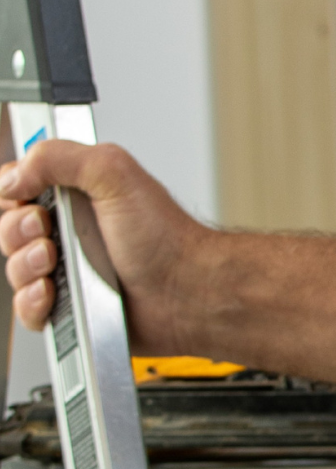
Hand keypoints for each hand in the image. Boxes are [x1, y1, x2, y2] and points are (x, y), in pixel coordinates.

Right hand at [0, 140, 207, 352]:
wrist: (184, 290)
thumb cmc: (165, 237)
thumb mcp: (114, 175)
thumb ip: (60, 158)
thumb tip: (13, 176)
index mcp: (78, 193)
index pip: (19, 187)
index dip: (13, 192)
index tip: (28, 198)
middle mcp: (69, 229)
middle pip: (9, 229)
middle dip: (19, 231)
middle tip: (48, 232)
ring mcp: (66, 269)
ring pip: (14, 269)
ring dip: (28, 266)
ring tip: (57, 263)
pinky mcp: (66, 306)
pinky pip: (26, 309)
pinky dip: (33, 302)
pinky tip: (54, 294)